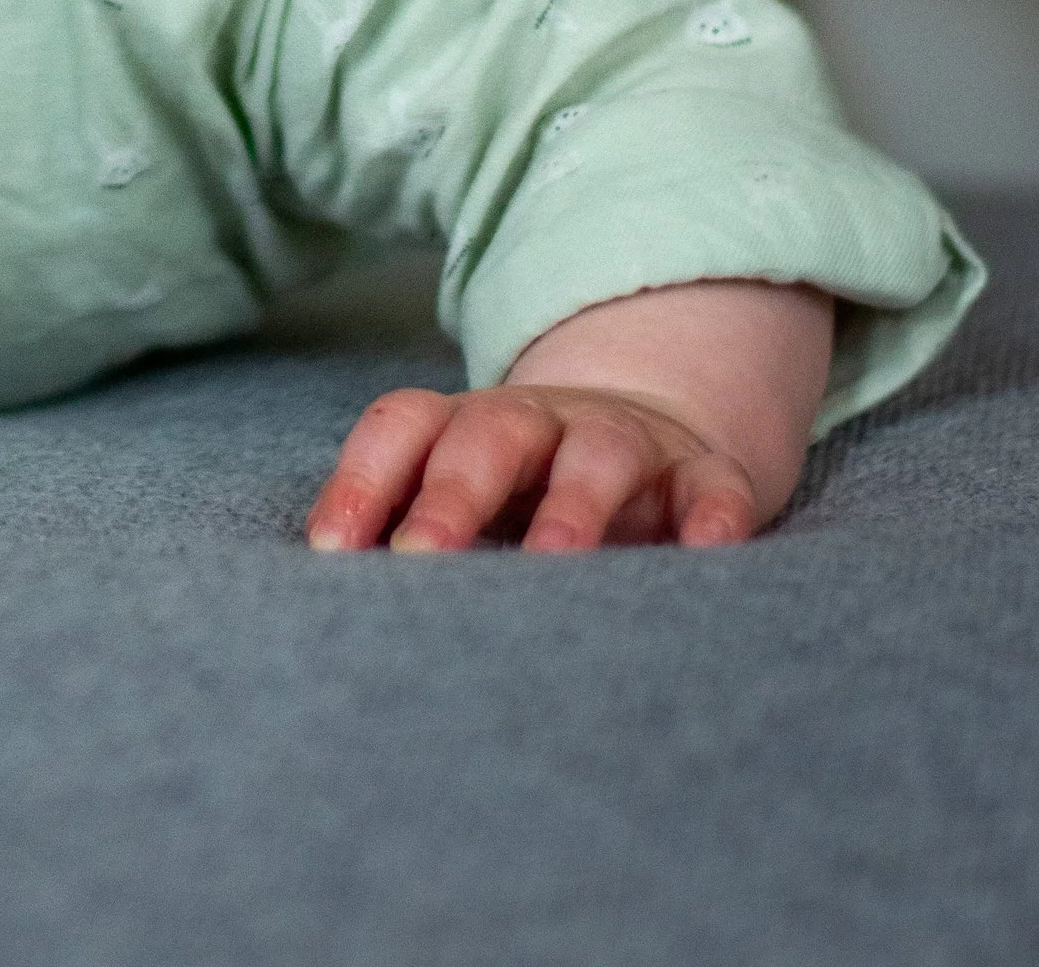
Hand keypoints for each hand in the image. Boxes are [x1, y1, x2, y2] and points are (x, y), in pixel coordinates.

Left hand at [306, 381, 765, 553]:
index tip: (328, 554)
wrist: (650, 434)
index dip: (361, 480)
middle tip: (419, 559)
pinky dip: (711, 515)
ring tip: (555, 560)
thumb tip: (332, 616)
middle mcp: (541, 422)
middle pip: (488, 435)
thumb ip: (410, 536)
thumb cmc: (527, 491)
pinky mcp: (701, 475)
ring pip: (598, 454)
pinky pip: (710, 488)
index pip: (402, 426)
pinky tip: (706, 554)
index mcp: (467, 426)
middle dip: (452, 494)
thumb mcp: (469, 498)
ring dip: (573, 504)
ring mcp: (624, 442)